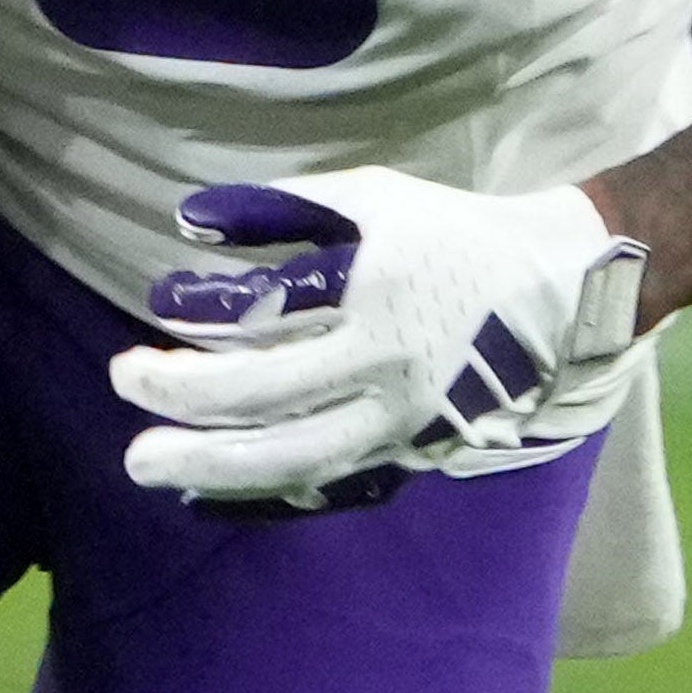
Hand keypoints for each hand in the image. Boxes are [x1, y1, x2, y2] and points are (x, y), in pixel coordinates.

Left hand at [109, 165, 645, 509]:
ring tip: (155, 470)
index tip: (139, 343)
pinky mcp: (416, 449)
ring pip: (301, 462)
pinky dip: (272, 493)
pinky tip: (218, 494)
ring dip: (220, 469)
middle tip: (128, 421)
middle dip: (191, 421)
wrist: (564, 293)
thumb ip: (281, 209)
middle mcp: (392, 375)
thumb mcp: (373, 198)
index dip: (195, 347)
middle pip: (274, 417)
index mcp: (381, 306)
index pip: (266, 338)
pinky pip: (334, 482)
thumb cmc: (456, 234)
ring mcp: (407, 423)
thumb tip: (188, 222)